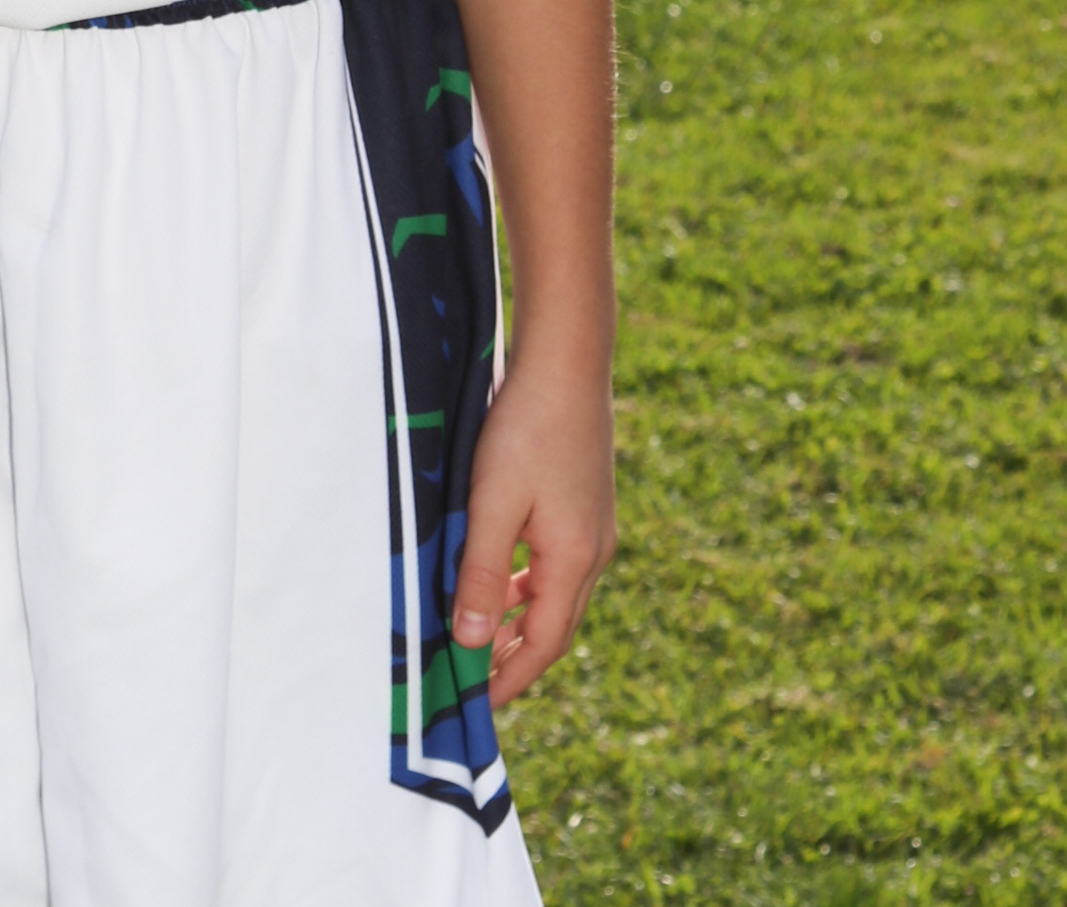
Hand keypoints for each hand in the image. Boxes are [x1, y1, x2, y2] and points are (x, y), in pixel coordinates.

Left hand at [451, 349, 615, 708]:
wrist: (567, 363)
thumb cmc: (526, 428)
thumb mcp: (493, 503)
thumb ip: (482, 573)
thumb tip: (473, 643)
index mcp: (575, 560)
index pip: (544, 644)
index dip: (511, 677)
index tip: (477, 704)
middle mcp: (594, 551)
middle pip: (554, 627)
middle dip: (516, 658)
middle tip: (474, 682)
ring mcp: (594, 528)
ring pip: (555, 595)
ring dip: (520, 620)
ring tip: (479, 637)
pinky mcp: (585, 505)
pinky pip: (556, 565)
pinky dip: (528, 584)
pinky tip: (500, 576)